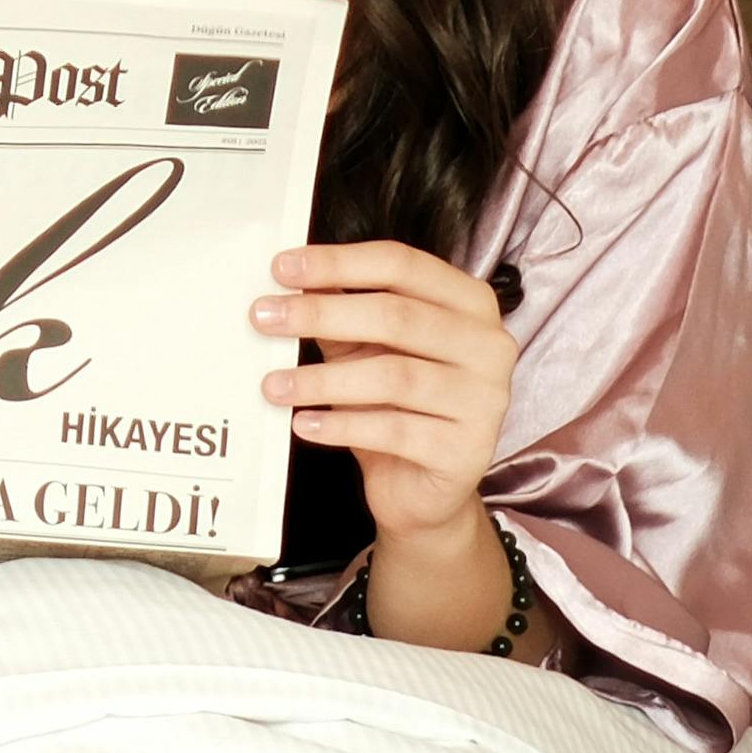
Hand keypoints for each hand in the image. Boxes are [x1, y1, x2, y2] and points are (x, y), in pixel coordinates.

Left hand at [261, 242, 523, 649]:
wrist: (422, 490)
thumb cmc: (393, 402)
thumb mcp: (365, 346)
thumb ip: (339, 310)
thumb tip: (288, 277)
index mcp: (470, 303)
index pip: (403, 264)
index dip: (338, 262)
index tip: (281, 267)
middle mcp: (489, 346)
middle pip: (397, 316)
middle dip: (321, 314)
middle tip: (263, 318)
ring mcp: (485, 401)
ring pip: (393, 377)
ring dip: (322, 379)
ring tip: (273, 384)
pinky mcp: (467, 451)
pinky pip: (395, 431)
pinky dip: (342, 426)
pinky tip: (304, 424)